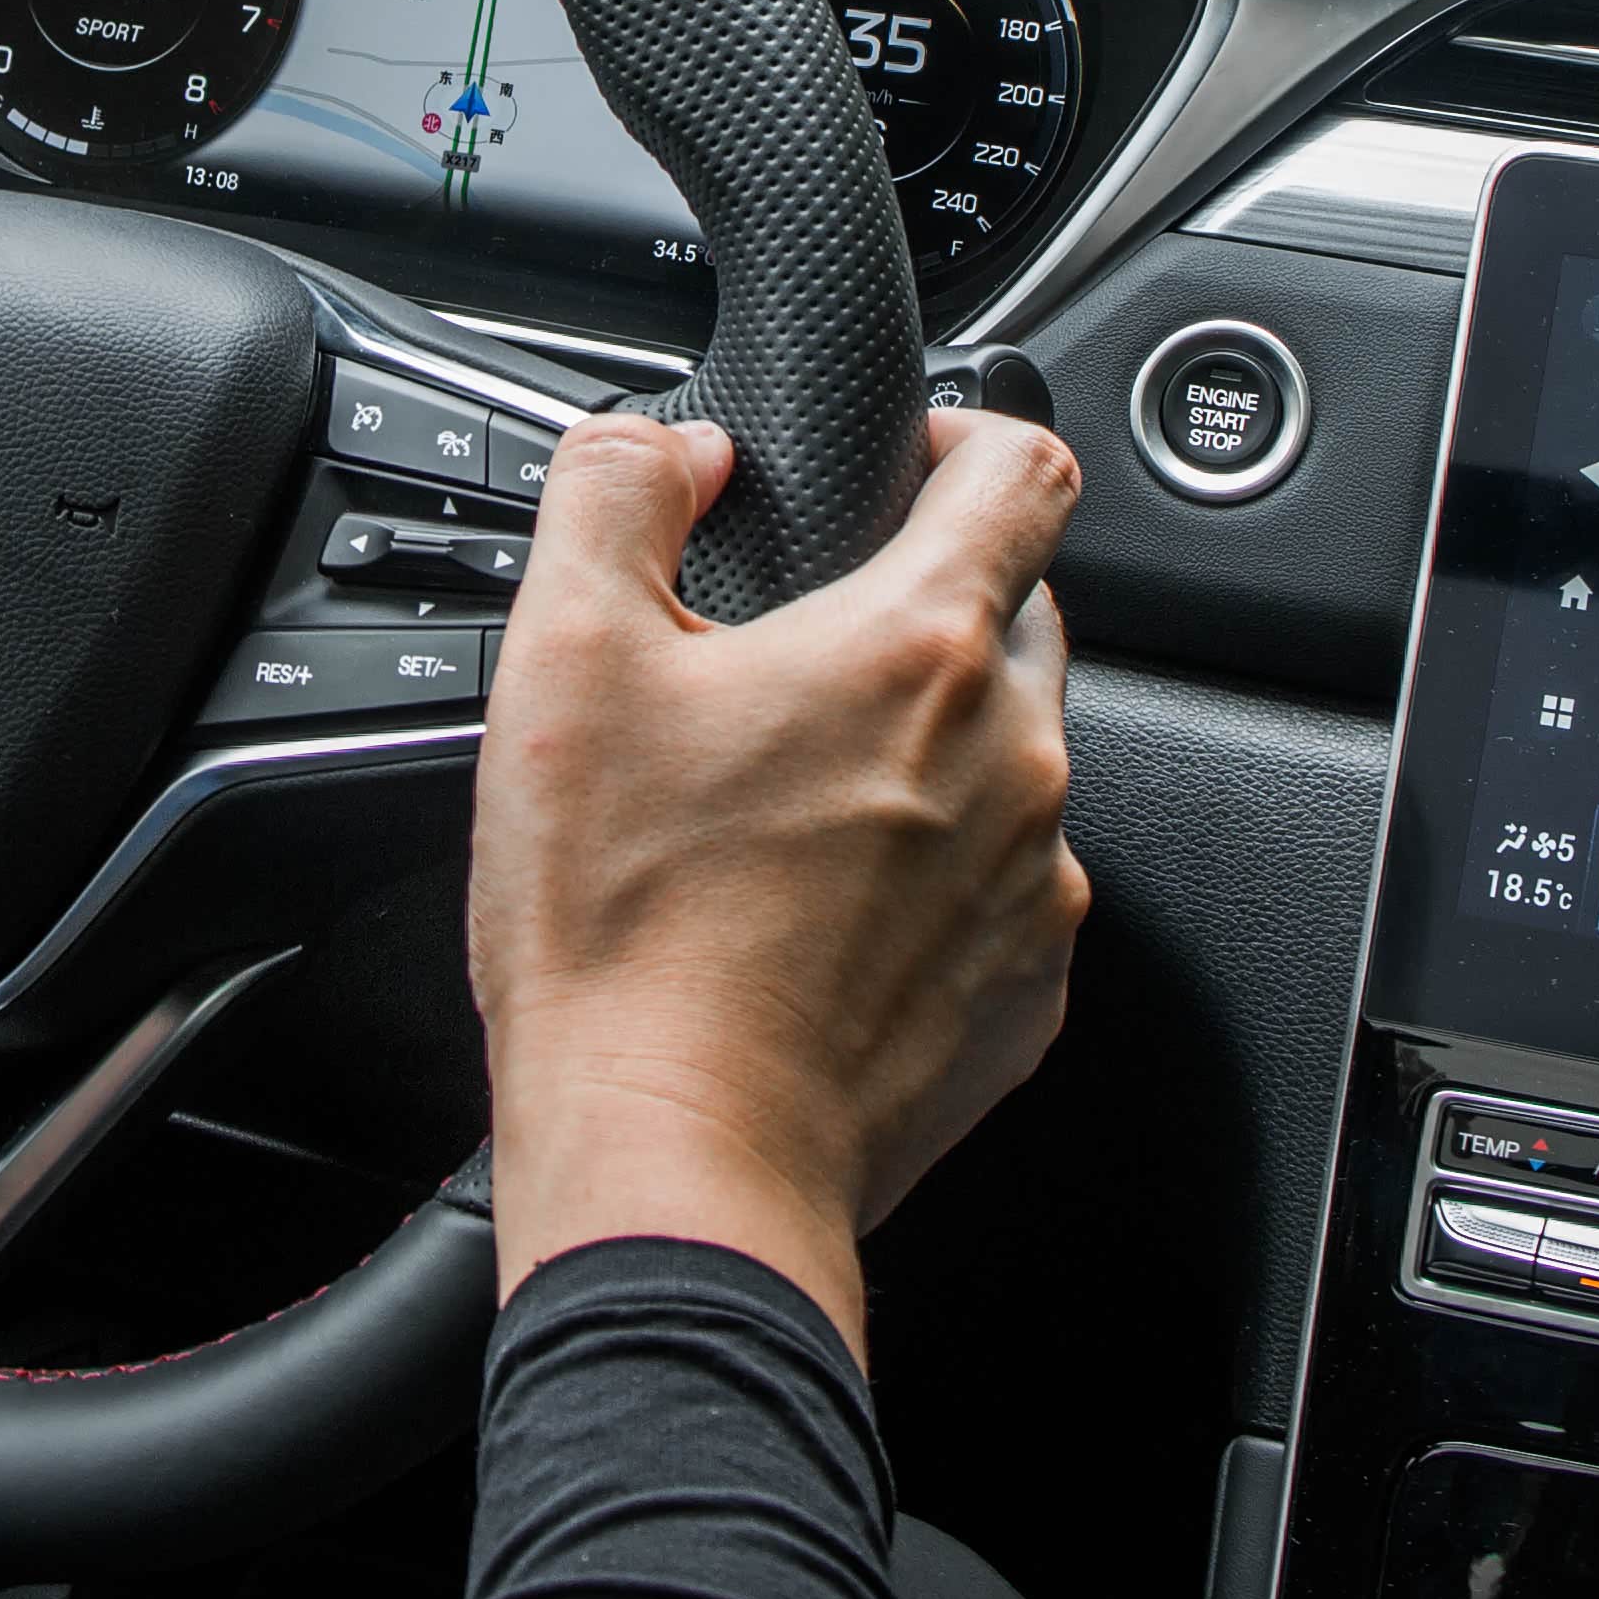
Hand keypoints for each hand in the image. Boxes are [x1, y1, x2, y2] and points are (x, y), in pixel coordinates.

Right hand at [466, 405, 1089, 1358]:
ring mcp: (1034, 884)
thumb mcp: (564, 658)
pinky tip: (818, 913)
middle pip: (1018, 617)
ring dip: (927, 752)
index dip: (971, 436)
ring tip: (790, 803)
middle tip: (804, 656)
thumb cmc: (623, 932)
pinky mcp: (1025, 994)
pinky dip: (931, 879)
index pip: (1025, 471)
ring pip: (1013, 760)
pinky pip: (1001, 889)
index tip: (914, 462)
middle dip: (929, 606)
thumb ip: (617, 496)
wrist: (675, 1161)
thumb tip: (673, 447)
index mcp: (920, 648)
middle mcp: (1015, 757)